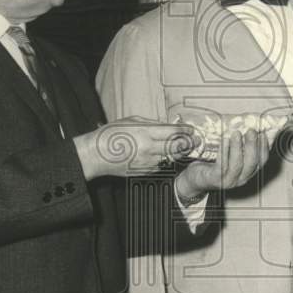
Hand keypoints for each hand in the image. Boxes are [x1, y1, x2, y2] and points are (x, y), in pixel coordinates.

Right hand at [74, 117, 198, 181]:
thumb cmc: (111, 135)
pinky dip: (165, 160)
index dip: (185, 131)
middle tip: (196, 140)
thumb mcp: (131, 121)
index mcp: (145, 133)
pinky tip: (165, 155)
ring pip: (170, 158)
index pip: (172, 132)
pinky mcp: (144, 172)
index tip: (191, 129)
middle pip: (176, 147)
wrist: (95, 155)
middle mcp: (148, 149)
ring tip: (184, 147)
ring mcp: (147, 163)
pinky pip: (160, 166)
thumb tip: (167, 125)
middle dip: (188, 143)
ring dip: (178, 153)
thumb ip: (151, 123)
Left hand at [175, 127, 269, 200]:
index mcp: (247, 172)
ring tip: (236, 133)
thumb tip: (246, 126)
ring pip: (237, 165)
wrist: (196, 179)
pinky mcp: (215, 179)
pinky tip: (224, 141)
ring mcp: (228, 181)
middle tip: (251, 131)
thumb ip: (239, 146)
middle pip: (251, 163)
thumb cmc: (214, 164)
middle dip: (252, 146)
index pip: (261, 161)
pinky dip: (224, 152)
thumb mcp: (230, 156)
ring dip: (237, 148)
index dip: (264, 147)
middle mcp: (241, 179)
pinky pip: (221, 166)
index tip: (262, 133)